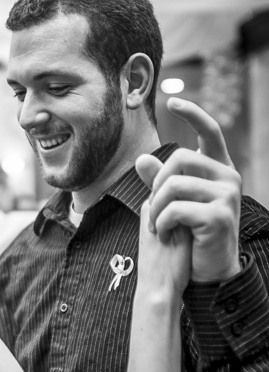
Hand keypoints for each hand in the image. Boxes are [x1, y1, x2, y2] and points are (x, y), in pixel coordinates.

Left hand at [136, 98, 241, 282]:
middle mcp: (229, 177)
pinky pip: (175, 208)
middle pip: (180, 158)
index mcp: (220, 170)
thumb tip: (141, 158)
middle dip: (157, 183)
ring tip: (157, 225)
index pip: (210, 131)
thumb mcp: (175, 204)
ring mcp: (228, 195)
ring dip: (156, 208)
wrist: (209, 269)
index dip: (193, 113)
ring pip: (173, 185)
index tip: (172, 101)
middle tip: (153, 208)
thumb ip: (161, 182)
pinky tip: (164, 233)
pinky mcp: (219, 215)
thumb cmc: (192, 234)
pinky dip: (161, 223)